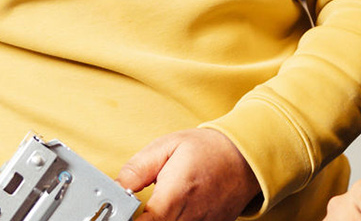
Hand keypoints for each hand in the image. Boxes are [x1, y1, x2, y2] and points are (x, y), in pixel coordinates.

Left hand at [117, 128, 261, 220]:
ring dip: (159, 219)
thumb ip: (137, 169)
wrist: (246, 157)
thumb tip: (115, 188)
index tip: (121, 213)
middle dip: (142, 220)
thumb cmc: (208, 150)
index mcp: (176, 195)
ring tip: (156, 208)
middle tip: (136, 208)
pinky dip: (176, 220)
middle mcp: (190, 217)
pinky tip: (174, 211)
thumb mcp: (167, 147)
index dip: (129, 220)